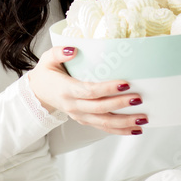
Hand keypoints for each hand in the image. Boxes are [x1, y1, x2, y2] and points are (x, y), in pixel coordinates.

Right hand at [28, 46, 147, 134]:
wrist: (38, 93)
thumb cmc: (47, 73)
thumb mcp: (48, 58)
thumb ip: (60, 52)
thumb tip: (74, 49)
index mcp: (66, 90)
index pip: (90, 91)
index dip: (108, 89)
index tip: (125, 83)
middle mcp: (73, 106)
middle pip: (100, 109)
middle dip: (121, 105)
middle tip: (139, 99)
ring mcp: (79, 116)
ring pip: (104, 123)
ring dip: (125, 123)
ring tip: (143, 119)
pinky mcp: (84, 120)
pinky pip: (103, 128)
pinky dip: (120, 130)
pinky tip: (135, 129)